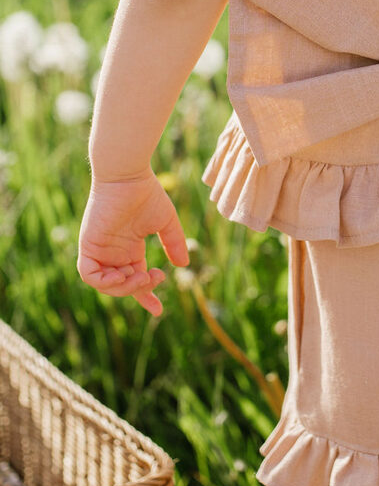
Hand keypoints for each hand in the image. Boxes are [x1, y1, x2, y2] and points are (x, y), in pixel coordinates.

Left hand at [78, 168, 189, 317]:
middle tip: (155, 277)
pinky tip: (121, 277)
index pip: (135, 280)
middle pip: (123, 286)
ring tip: (141, 277)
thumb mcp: (166, 223)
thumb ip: (174, 244)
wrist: (128, 175)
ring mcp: (100, 250)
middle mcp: (113, 253)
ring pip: (105, 285)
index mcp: (130, 249)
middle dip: (140, 289)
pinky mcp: (88, 245)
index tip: (158, 310)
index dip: (146, 297)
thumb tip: (184, 266)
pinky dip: (104, 282)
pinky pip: (89, 274)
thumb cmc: (146, 193)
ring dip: (123, 288)